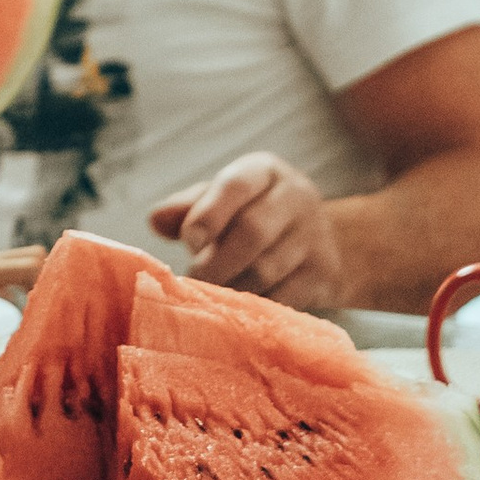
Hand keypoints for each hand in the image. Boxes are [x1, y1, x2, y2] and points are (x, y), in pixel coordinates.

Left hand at [0, 247, 44, 295]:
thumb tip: (14, 302)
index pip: (33, 262)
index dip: (45, 277)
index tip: (47, 296)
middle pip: (36, 254)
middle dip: (45, 272)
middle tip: (41, 296)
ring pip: (27, 258)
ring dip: (33, 275)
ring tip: (30, 299)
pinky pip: (14, 265)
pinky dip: (21, 277)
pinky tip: (13, 295)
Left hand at [149, 152, 350, 306]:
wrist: (319, 242)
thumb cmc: (253, 216)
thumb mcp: (222, 202)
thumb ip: (188, 208)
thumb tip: (155, 220)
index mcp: (264, 171)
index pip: (235, 185)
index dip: (208, 214)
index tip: (189, 241)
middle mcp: (296, 197)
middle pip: (253, 231)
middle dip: (216, 263)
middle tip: (195, 281)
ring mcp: (315, 236)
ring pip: (266, 270)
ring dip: (232, 288)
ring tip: (215, 295)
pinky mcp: (325, 273)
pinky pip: (283, 298)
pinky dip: (256, 308)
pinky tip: (242, 309)